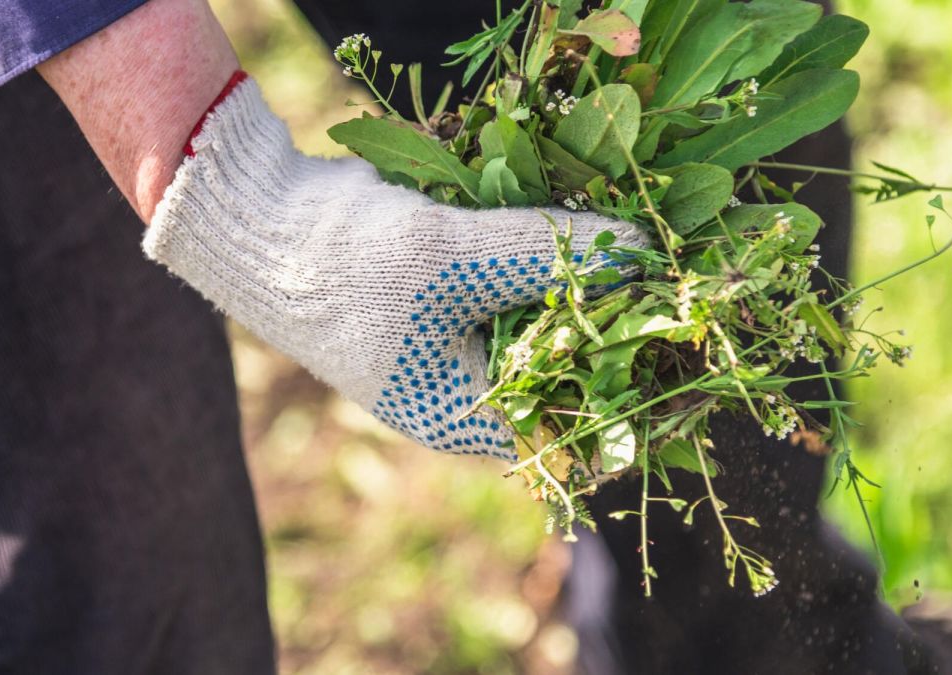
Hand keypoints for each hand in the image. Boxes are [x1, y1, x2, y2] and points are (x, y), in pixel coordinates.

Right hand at [145, 77, 647, 457]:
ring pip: (547, 325)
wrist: (264, 224)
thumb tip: (643, 250)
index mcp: (466, 417)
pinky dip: (546, 263)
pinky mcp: (451, 299)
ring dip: (585, 289)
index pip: (576, 431)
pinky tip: (579, 229)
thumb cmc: (348, 266)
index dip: (637, 399)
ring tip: (637, 249)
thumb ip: (551, 255)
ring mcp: (457, 344)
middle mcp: (467, 392)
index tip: (687, 346)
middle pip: (570, 374)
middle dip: (619, 330)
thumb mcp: (455, 259)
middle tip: (671, 281)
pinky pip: (517, 290)